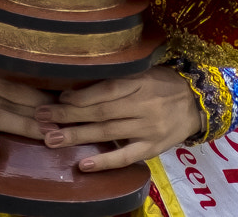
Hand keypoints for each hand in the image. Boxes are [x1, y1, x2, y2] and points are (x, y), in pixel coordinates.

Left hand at [33, 68, 202, 172]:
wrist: (198, 103)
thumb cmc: (162, 83)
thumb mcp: (142, 72)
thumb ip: (115, 80)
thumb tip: (74, 88)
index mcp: (139, 82)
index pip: (106, 89)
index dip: (81, 95)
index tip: (56, 97)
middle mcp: (143, 106)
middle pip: (101, 112)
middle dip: (68, 115)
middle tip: (40, 118)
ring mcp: (147, 129)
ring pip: (108, 133)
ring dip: (77, 136)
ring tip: (51, 139)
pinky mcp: (152, 148)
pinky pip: (126, 156)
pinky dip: (104, 161)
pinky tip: (83, 165)